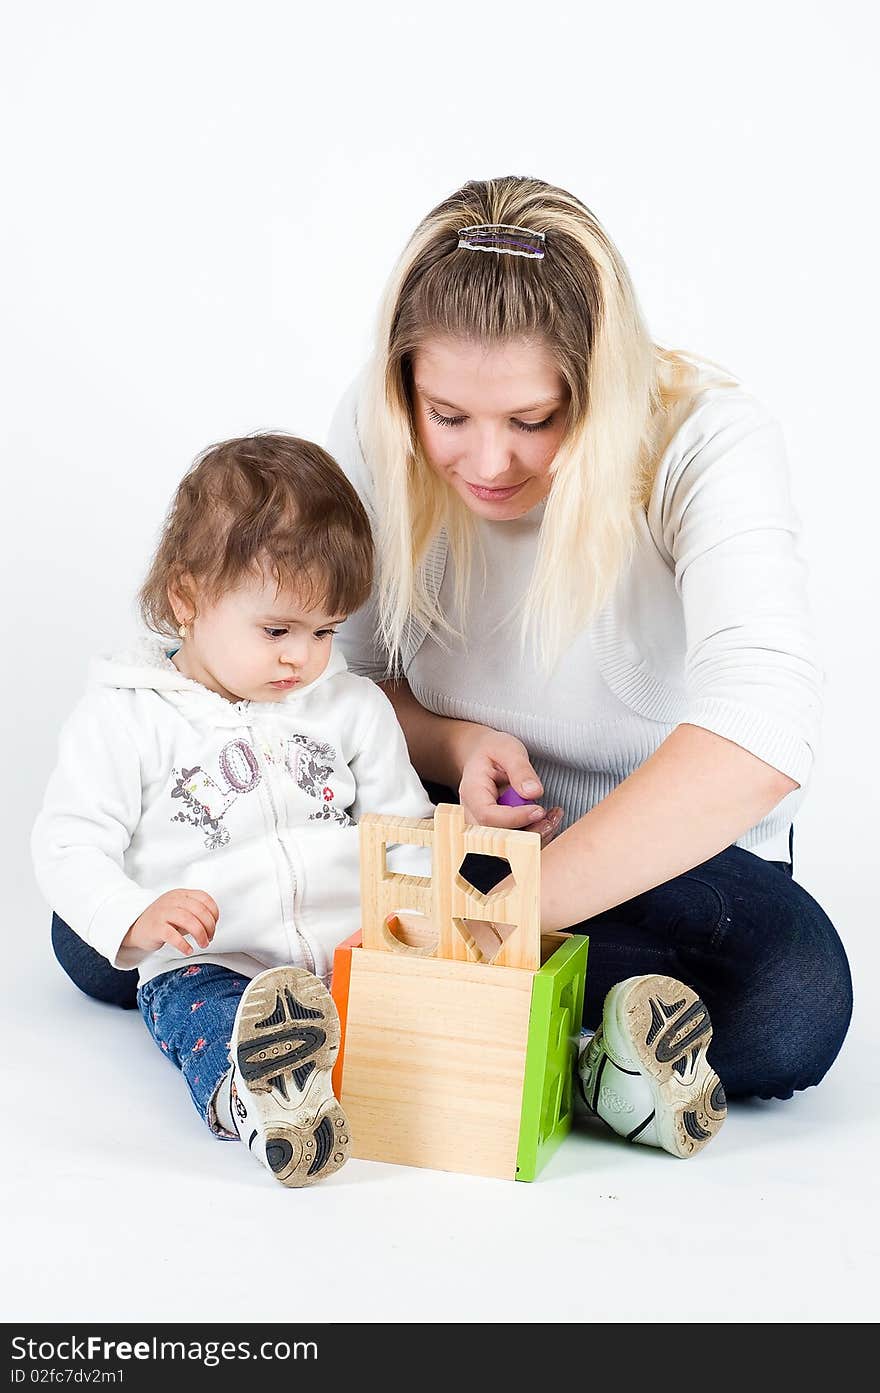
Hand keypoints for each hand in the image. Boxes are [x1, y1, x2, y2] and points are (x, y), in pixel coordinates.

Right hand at [123, 889, 219, 956]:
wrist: (135, 928)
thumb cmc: (162, 921)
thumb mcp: (180, 911)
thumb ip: (195, 913)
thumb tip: (212, 925)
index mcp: (180, 894)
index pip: (204, 898)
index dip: (214, 913)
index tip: (214, 925)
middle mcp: (172, 901)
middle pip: (199, 910)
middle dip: (209, 926)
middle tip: (209, 938)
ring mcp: (163, 913)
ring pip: (189, 920)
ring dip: (200, 935)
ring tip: (202, 944)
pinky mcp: (155, 927)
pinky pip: (173, 935)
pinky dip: (184, 944)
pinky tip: (188, 950)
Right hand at [458, 729, 563, 847]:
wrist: (482, 756)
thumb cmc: (493, 751)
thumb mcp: (508, 749)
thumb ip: (520, 769)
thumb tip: (533, 792)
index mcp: (472, 792)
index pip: (488, 815)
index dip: (515, 818)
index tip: (539, 810)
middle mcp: (473, 814)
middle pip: (498, 836)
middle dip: (529, 833)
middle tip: (551, 817)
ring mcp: (484, 825)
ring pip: (509, 844)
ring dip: (536, 835)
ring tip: (554, 816)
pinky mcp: (498, 829)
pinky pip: (516, 841)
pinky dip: (536, 834)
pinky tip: (549, 819)